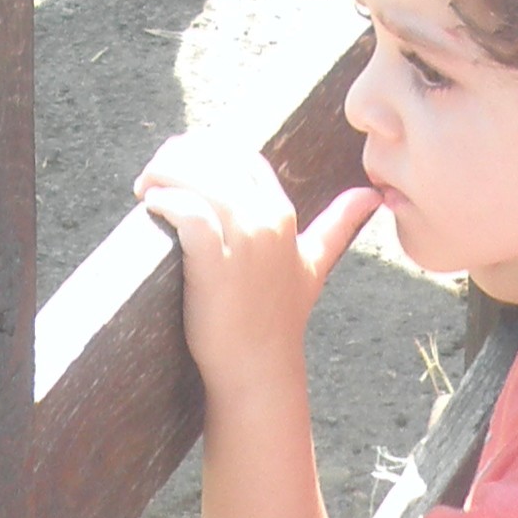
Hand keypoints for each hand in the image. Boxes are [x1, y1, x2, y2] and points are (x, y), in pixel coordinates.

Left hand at [139, 134, 379, 406]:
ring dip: (164, 173)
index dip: (208, 150)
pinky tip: (151, 205)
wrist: (259, 368)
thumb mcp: (314, 265)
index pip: (242, 156)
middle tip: (152, 174)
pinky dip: (166, 201)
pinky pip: (188, 213)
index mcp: (283, 213)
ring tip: (144, 187)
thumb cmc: (279, 318)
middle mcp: (266, 219)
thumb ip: (339, 226)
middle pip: (216, 159)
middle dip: (178, 155)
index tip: (180, 162)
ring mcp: (243, 240)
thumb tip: (373, 196)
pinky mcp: (215, 262)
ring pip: (199, 179)